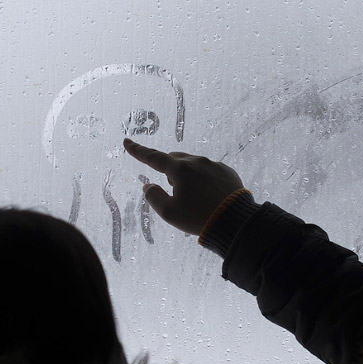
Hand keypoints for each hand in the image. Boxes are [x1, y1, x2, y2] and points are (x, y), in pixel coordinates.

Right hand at [122, 138, 244, 235]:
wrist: (235, 221)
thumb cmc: (198, 218)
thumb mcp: (169, 213)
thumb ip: (153, 197)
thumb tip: (148, 186)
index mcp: (180, 170)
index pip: (153, 157)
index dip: (138, 151)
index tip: (127, 142)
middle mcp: (197, 162)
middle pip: (174, 159)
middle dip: (169, 170)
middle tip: (173, 190)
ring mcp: (214, 165)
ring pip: (193, 164)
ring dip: (187, 176)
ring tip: (193, 198)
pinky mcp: (227, 172)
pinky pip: (209, 170)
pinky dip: (203, 179)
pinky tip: (208, 195)